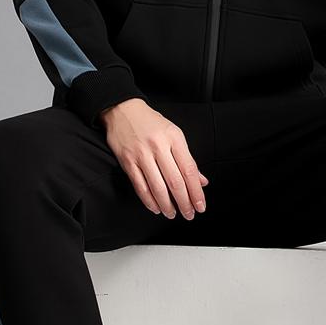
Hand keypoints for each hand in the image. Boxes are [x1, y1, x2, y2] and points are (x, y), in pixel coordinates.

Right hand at [98, 98, 209, 220]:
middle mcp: (158, 146)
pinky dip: (149, 201)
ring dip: (167, 205)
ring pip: (157, 187)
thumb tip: (202, 181)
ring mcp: (142, 154)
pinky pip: (140, 186)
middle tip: (189, 214)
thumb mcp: (174, 134)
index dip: (196, 191)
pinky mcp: (127, 162)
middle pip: (175, 181)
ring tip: (173, 214)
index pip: (189, 170)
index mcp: (174, 138)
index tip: (200, 205)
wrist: (123, 110)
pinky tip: (156, 208)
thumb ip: (187, 159)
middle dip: (184, 202)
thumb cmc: (151, 123)